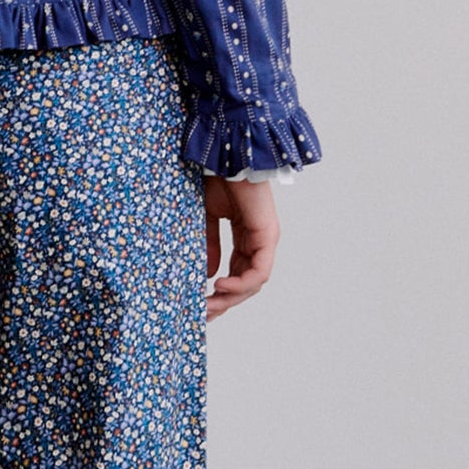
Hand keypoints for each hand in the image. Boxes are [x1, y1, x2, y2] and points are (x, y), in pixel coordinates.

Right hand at [204, 174, 277, 319]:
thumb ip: (210, 245)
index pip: (237, 272)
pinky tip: (219, 286)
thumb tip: (209, 275)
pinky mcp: (267, 235)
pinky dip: (240, 284)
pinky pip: (258, 271)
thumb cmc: (216, 178)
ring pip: (254, 282)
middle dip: (224, 301)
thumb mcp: (207, 218)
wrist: (226, 154)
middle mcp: (259, 240)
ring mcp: (266, 239)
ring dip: (231, 297)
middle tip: (203, 314)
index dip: (221, 291)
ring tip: (209, 304)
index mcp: (246, 235)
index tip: (200, 304)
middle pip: (247, 283)